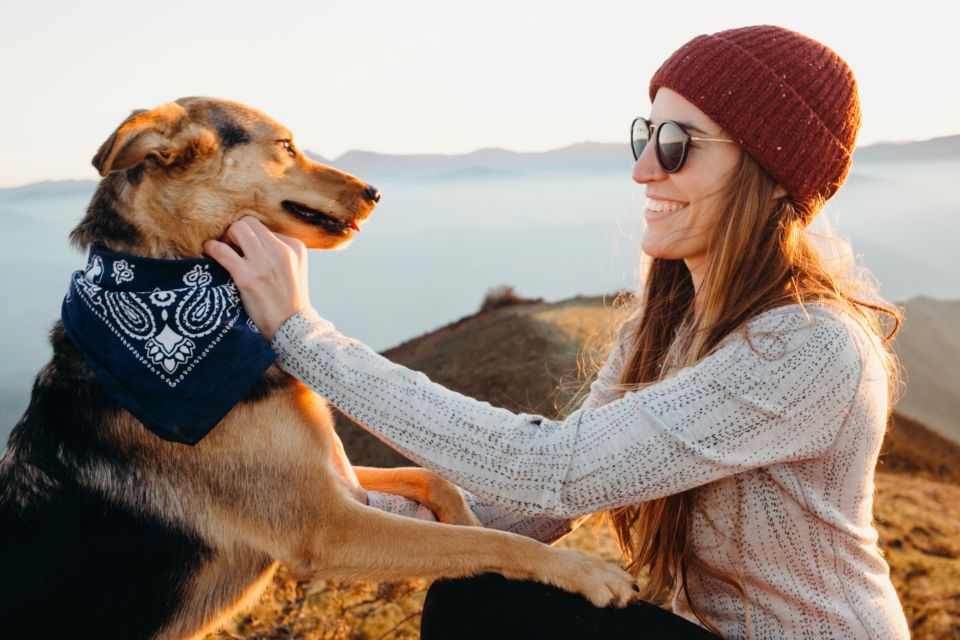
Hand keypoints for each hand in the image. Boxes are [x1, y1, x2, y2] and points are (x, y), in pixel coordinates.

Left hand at [203, 217, 310, 340]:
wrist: (292, 328)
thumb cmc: (289, 301)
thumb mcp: (295, 271)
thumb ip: (280, 254)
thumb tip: (253, 241)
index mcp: (294, 247)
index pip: (264, 228)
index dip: (250, 236)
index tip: (243, 249)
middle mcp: (281, 251)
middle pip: (249, 223)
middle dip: (235, 231)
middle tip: (229, 246)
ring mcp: (265, 264)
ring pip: (237, 229)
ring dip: (225, 237)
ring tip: (221, 250)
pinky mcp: (248, 277)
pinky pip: (222, 251)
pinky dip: (211, 248)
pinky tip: (208, 252)